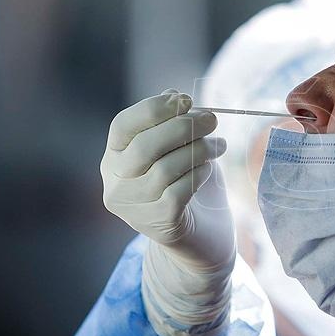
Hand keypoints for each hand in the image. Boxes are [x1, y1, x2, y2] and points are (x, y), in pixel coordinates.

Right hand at [101, 89, 233, 268]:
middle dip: (183, 127)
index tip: (185, 100)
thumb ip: (172, 123)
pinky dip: (200, 173)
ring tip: (220, 145)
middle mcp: (116, 183)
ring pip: (166, 168)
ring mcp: (134, 207)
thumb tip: (174, 96)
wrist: (200, 239)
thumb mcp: (178, 149)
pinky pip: (181, 190)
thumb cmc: (187, 185)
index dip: (152, 108)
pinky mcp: (159, 223)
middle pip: (145, 146)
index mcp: (114, 158)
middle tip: (213, 119)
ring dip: (200, 149)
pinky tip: (209, 169)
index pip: (123, 126)